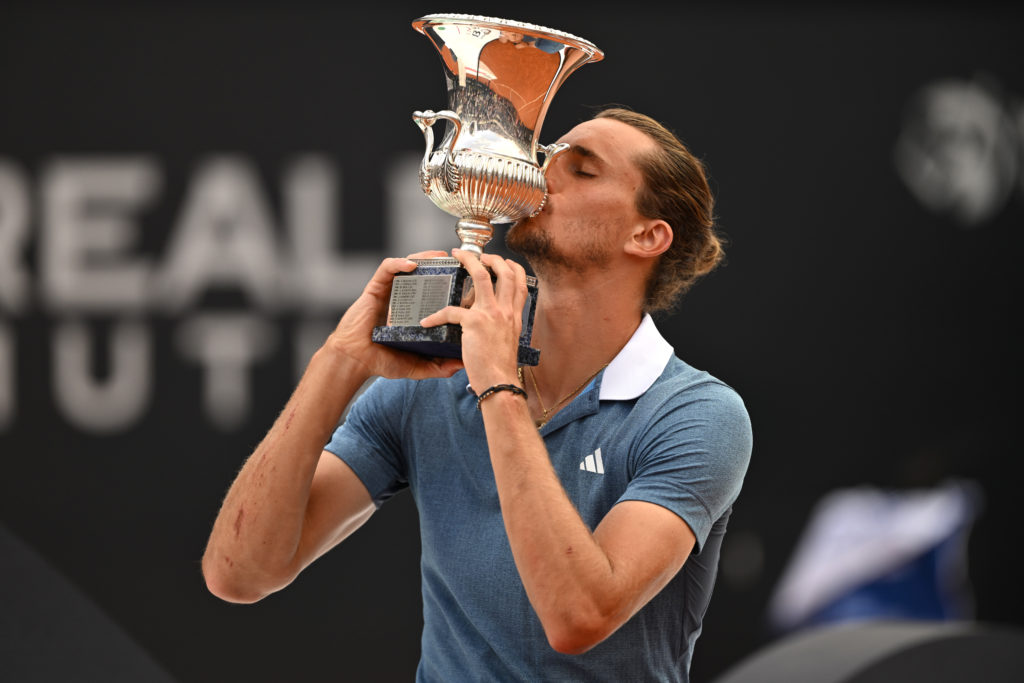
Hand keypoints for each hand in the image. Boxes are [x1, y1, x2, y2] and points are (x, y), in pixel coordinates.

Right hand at [327, 251, 464, 380]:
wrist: (356, 360)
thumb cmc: (381, 361)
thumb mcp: (417, 366)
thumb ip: (438, 366)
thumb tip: (461, 365)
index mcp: (413, 313)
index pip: (434, 292)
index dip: (448, 283)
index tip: (465, 282)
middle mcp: (402, 299)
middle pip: (423, 273)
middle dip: (438, 264)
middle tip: (455, 262)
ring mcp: (389, 292)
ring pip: (406, 265)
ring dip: (423, 257)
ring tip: (438, 256)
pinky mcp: (375, 289)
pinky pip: (386, 269)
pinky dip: (398, 263)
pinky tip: (411, 265)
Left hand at [420, 249, 527, 392]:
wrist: (500, 384)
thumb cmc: (500, 369)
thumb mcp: (508, 343)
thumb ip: (502, 328)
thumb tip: (490, 324)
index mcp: (514, 316)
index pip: (520, 282)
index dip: (511, 267)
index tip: (501, 262)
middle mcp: (506, 311)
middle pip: (504, 271)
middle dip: (490, 257)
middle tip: (476, 254)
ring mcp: (491, 315)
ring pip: (481, 276)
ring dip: (468, 261)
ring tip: (456, 256)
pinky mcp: (474, 323)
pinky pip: (452, 311)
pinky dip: (436, 315)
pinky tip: (427, 321)